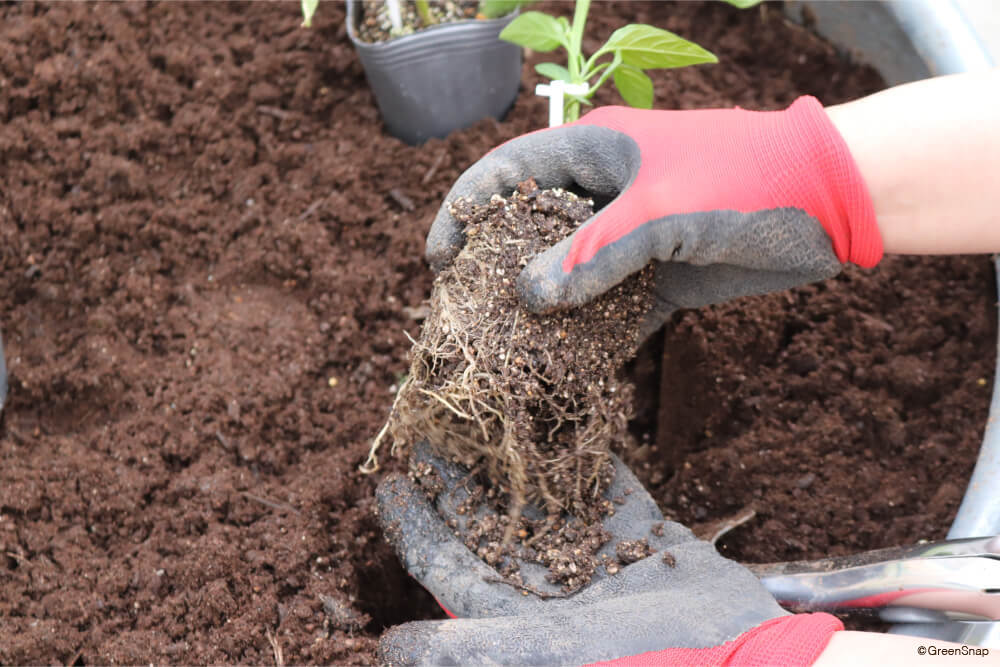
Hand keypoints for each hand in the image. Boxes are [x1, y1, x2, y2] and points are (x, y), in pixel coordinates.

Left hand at [375, 441, 841, 664]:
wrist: (735, 664)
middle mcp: (547, 588)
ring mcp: (598, 561)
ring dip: (514, 455)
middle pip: (487, 520)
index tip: (388, 477)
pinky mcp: (645, 540)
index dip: (415, 523)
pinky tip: (567, 414)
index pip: (447, 563)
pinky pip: (609, 488)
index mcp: (512, 618)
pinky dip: (587, 455)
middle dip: (459, 473)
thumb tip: (384, 646)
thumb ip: (466, 650)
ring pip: (543, 497)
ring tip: (486, 405)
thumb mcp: (538, 657)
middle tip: (432, 422)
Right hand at [426, 97, 882, 336]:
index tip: (440, 264)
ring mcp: (630, 238)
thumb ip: (590, 255)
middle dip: (497, 275)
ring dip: (544, 314)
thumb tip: (526, 299)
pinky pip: (611, 310)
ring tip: (511, 356)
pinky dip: (593, 338)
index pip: (504, 175)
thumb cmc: (743, 179)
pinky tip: (571, 371)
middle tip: (467, 320)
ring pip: (568, 276)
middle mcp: (601, 194)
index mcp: (590, 152)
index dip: (465, 214)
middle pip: (528, 232)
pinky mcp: (658, 276)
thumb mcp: (659, 212)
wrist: (831, 201)